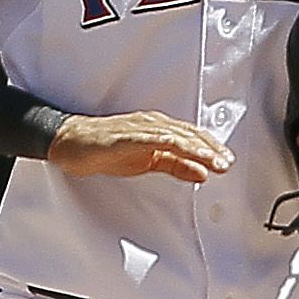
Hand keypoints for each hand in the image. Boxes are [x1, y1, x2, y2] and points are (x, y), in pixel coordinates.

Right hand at [52, 110, 229, 183]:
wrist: (72, 142)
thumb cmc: (107, 149)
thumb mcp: (148, 162)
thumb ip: (175, 166)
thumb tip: (202, 173)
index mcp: (159, 130)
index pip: (192, 137)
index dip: (212, 148)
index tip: (227, 161)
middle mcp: (152, 125)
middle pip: (188, 135)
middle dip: (210, 149)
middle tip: (226, 162)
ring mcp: (138, 129)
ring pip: (173, 135)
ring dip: (195, 148)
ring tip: (211, 161)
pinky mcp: (123, 136)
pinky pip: (148, 137)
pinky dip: (167, 143)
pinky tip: (179, 149)